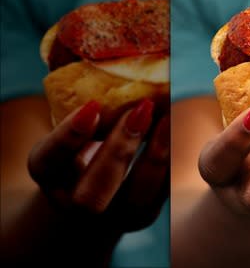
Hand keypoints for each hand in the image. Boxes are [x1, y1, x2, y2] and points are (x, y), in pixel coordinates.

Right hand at [27, 98, 169, 233]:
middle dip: (118, 150)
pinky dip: (171, 159)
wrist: (95, 194)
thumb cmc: (81, 147)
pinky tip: (177, 129)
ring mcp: (111, 215)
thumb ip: (84, 108)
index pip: (47, 160)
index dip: (68, 136)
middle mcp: (74, 203)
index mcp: (49, 175)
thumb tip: (103, 59)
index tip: (93, 106)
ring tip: (168, 117)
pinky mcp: (143, 214)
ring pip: (135, 198)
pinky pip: (161, 191)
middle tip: (142, 109)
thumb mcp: (72, 131)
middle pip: (91, 194)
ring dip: (155, 155)